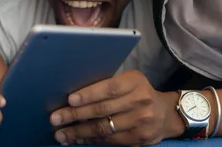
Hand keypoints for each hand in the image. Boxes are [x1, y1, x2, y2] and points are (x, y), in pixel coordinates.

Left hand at [49, 70, 180, 145]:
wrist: (166, 114)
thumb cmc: (138, 93)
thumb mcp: (129, 82)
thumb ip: (108, 86)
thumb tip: (74, 95)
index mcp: (134, 81)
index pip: (109, 88)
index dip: (88, 94)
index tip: (70, 100)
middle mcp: (140, 100)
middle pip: (103, 109)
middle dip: (75, 115)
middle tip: (55, 118)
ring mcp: (141, 121)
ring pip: (104, 127)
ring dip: (79, 132)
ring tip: (61, 134)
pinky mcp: (140, 138)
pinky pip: (110, 140)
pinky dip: (91, 140)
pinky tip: (78, 139)